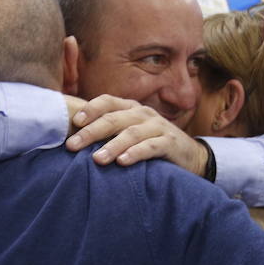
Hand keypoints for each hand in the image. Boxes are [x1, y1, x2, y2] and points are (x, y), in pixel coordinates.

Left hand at [65, 95, 208, 173]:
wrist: (190, 156)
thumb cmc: (150, 144)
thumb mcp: (130, 133)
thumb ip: (108, 131)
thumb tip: (74, 136)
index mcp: (130, 108)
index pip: (107, 102)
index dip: (90, 109)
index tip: (73, 122)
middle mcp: (143, 114)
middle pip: (114, 119)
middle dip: (91, 132)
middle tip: (73, 145)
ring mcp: (158, 127)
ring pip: (131, 133)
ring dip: (112, 146)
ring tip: (96, 159)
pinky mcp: (170, 143)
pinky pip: (150, 147)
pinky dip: (135, 154)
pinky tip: (122, 162)